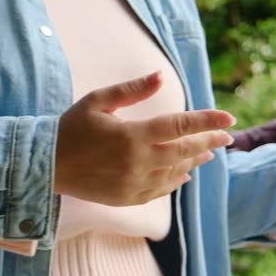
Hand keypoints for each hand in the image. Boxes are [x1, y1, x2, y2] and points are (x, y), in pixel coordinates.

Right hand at [53, 71, 235, 205]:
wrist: (46, 166)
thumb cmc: (69, 129)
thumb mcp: (96, 102)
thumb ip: (130, 90)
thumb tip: (160, 77)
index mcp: (131, 135)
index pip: (179, 126)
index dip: (207, 121)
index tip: (229, 118)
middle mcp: (137, 162)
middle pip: (184, 151)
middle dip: (209, 142)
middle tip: (228, 136)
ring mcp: (133, 183)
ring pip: (175, 172)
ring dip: (194, 161)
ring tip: (208, 153)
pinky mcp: (126, 198)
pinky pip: (160, 191)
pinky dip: (175, 181)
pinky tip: (183, 174)